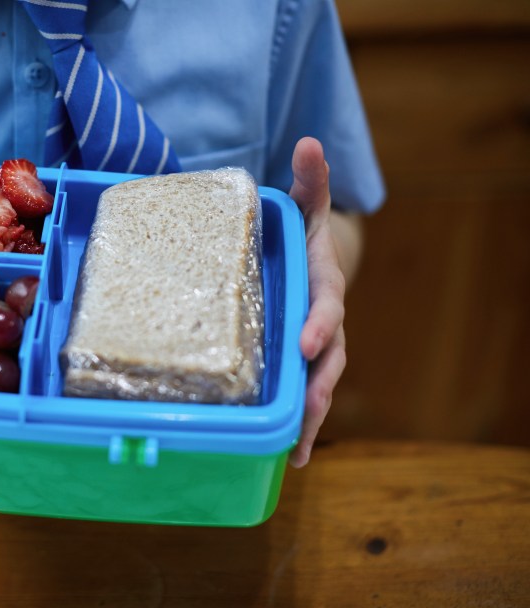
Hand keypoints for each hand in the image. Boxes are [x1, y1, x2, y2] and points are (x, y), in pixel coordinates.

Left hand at [288, 137, 348, 467]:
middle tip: (308, 415)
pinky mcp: (300, 367)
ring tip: (299, 452)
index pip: (326, 307)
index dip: (319, 324)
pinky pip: (303, 398)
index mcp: (323, 287)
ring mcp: (315, 350)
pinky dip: (300, 427)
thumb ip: (308, 182)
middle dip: (318, 387)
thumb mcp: (303, 208)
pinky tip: (289, 458)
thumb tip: (309, 140)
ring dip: (311, 420)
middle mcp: (325, 323)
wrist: (309, 262)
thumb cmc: (300, 237)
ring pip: (319, 387)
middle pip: (328, 360)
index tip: (306, 342)